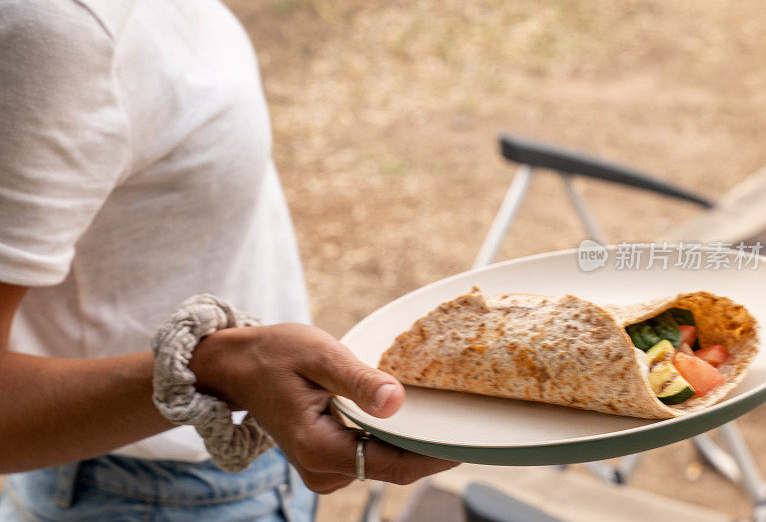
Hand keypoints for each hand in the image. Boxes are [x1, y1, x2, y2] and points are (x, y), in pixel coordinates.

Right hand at [191, 323, 458, 492]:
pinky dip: (390, 437)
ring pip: (384, 462)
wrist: (238, 365)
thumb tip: (397, 402)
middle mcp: (322, 470)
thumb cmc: (275, 354)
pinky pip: (371, 455)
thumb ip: (359, 381)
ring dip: (410, 440)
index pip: (394, 465)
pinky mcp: (327, 461)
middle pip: (394, 467)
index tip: (469, 440)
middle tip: (462, 416)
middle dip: (428, 445)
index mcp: (320, 447)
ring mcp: (323, 470)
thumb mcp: (319, 355)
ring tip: (436, 410)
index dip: (436, 456)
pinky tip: (402, 413)